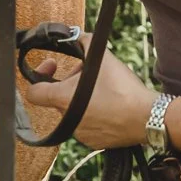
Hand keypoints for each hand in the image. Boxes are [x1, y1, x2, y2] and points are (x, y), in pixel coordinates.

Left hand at [18, 48, 157, 149]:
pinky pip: (86, 125)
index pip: (33, 92)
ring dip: (81, 99)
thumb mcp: (104, 58)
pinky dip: (93, 115)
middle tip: (87, 73)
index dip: (38, 75)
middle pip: (58, 97)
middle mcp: (66, 120)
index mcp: (63, 99)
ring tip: (102, 90)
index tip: (52, 66)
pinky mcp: (93, 143)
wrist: (147, 117)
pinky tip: (110, 106)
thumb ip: (86, 43)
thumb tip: (78, 37)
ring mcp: (80, 134)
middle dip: (69, 83)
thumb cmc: (123, 88)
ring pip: (73, 112)